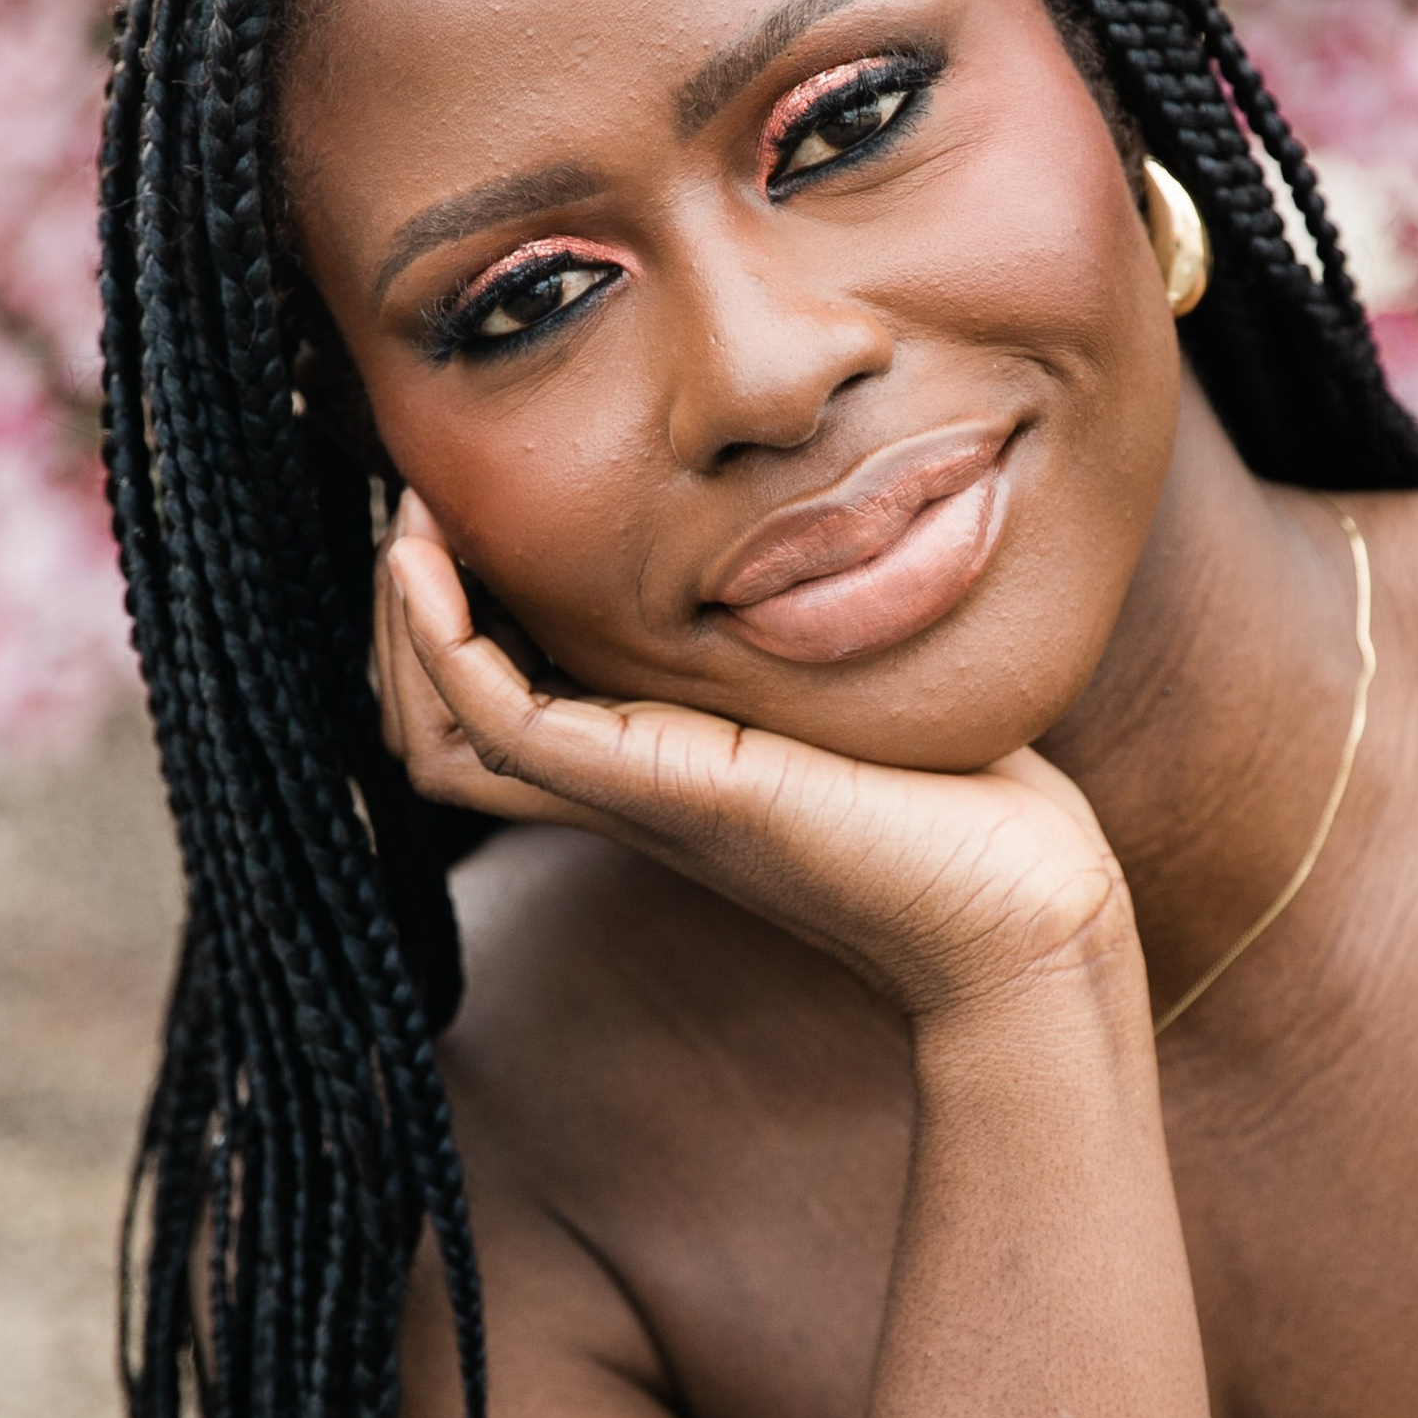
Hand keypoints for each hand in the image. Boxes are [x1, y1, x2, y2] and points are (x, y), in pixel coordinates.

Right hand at [373, 497, 1136, 1027]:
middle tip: (414, 509)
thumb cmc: (968, 800)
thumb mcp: (855, 685)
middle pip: (431, 729)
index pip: (489, 707)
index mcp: (656, 763)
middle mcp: (625, 785)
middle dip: (398, 617)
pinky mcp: (666, 787)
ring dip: (401, 626)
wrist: (1019, 909)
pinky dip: (443, 644)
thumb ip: (805, 624)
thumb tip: (820, 519)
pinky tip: (428, 563)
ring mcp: (634, 792)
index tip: (453, 510)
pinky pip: (501, 723)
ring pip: (438, 731)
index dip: (442, 616)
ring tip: (412, 528)